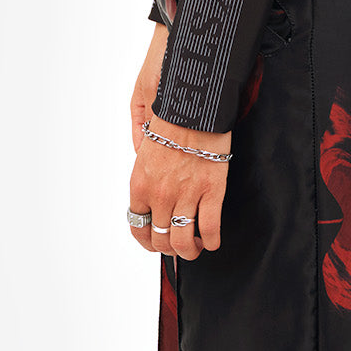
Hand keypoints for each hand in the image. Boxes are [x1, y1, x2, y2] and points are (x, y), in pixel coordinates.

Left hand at [128, 29, 230, 259]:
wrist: (196, 99)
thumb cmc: (171, 111)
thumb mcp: (143, 133)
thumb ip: (141, 159)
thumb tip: (146, 174)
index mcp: (140, 182)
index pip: (138, 225)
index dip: (148, 239)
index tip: (155, 240)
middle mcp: (160, 193)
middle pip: (161, 239)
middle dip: (169, 249)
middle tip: (178, 245)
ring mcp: (187, 194)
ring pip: (184, 241)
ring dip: (190, 251)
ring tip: (196, 247)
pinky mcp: (212, 190)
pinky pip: (211, 227)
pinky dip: (212, 240)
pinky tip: (213, 240)